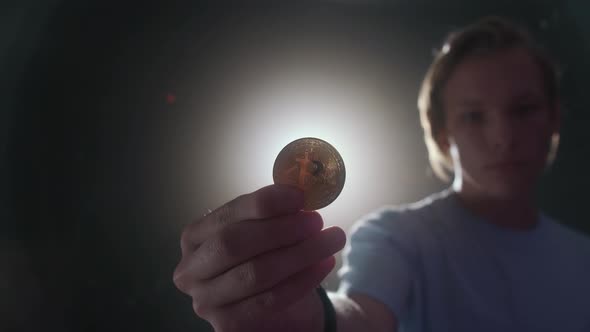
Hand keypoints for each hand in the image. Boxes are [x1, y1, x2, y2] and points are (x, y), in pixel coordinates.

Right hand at [173, 184, 345, 331]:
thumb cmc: (266, 259)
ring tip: (332, 238)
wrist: (277, 309)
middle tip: (316, 220)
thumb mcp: (265, 231)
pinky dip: (302, 279)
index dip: (264, 203)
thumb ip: (274, 213)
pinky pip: (270, 300)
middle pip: (235, 243)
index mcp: (194, 237)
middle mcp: (190, 270)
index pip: (228, 215)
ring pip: (255, 273)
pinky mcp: (228, 324)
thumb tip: (299, 191)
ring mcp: (205, 301)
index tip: (300, 195)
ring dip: (300, 253)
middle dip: (280, 229)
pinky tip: (325, 264)